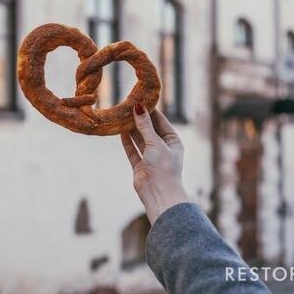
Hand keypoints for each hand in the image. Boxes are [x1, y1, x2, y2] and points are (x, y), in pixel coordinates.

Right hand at [120, 104, 189, 224]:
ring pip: (140, 139)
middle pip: (149, 130)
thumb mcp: (155, 142)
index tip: (140, 99)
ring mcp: (151, 157)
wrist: (158, 194)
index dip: (150, 111)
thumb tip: (138, 107)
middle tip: (128, 106)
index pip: (161, 122)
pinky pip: (133, 150)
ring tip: (122, 116)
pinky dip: (127, 141)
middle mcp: (163, 148)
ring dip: (132, 129)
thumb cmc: (163, 167)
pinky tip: (120, 131)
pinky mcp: (140, 166)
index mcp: (173, 142)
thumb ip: (145, 125)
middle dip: (139, 119)